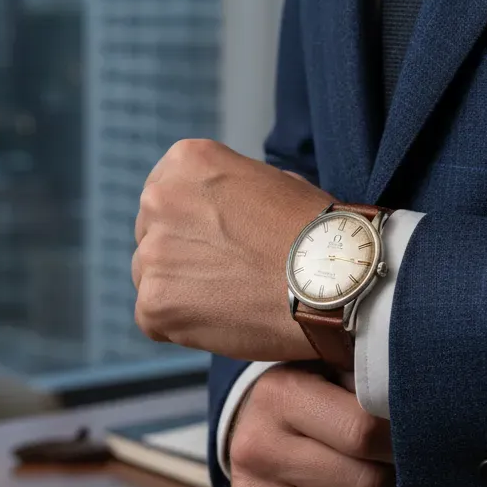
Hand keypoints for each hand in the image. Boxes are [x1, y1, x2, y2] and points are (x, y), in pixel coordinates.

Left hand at [132, 139, 331, 360]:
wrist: (334, 280)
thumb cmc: (314, 232)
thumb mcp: (271, 179)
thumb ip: (228, 189)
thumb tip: (215, 210)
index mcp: (186, 162)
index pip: (166, 194)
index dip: (194, 222)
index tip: (220, 239)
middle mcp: (158, 200)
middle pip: (153, 234)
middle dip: (182, 254)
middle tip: (228, 273)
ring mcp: (152, 253)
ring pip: (151, 276)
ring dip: (181, 290)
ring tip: (232, 298)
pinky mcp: (154, 302)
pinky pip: (154, 317)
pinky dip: (183, 325)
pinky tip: (224, 319)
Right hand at [229, 366, 394, 486]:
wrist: (251, 428)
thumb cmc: (311, 399)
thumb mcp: (334, 372)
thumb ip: (370, 383)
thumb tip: (412, 410)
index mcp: (280, 396)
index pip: (363, 432)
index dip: (397, 441)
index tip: (400, 438)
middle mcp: (257, 447)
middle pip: (365, 486)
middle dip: (384, 479)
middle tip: (376, 466)